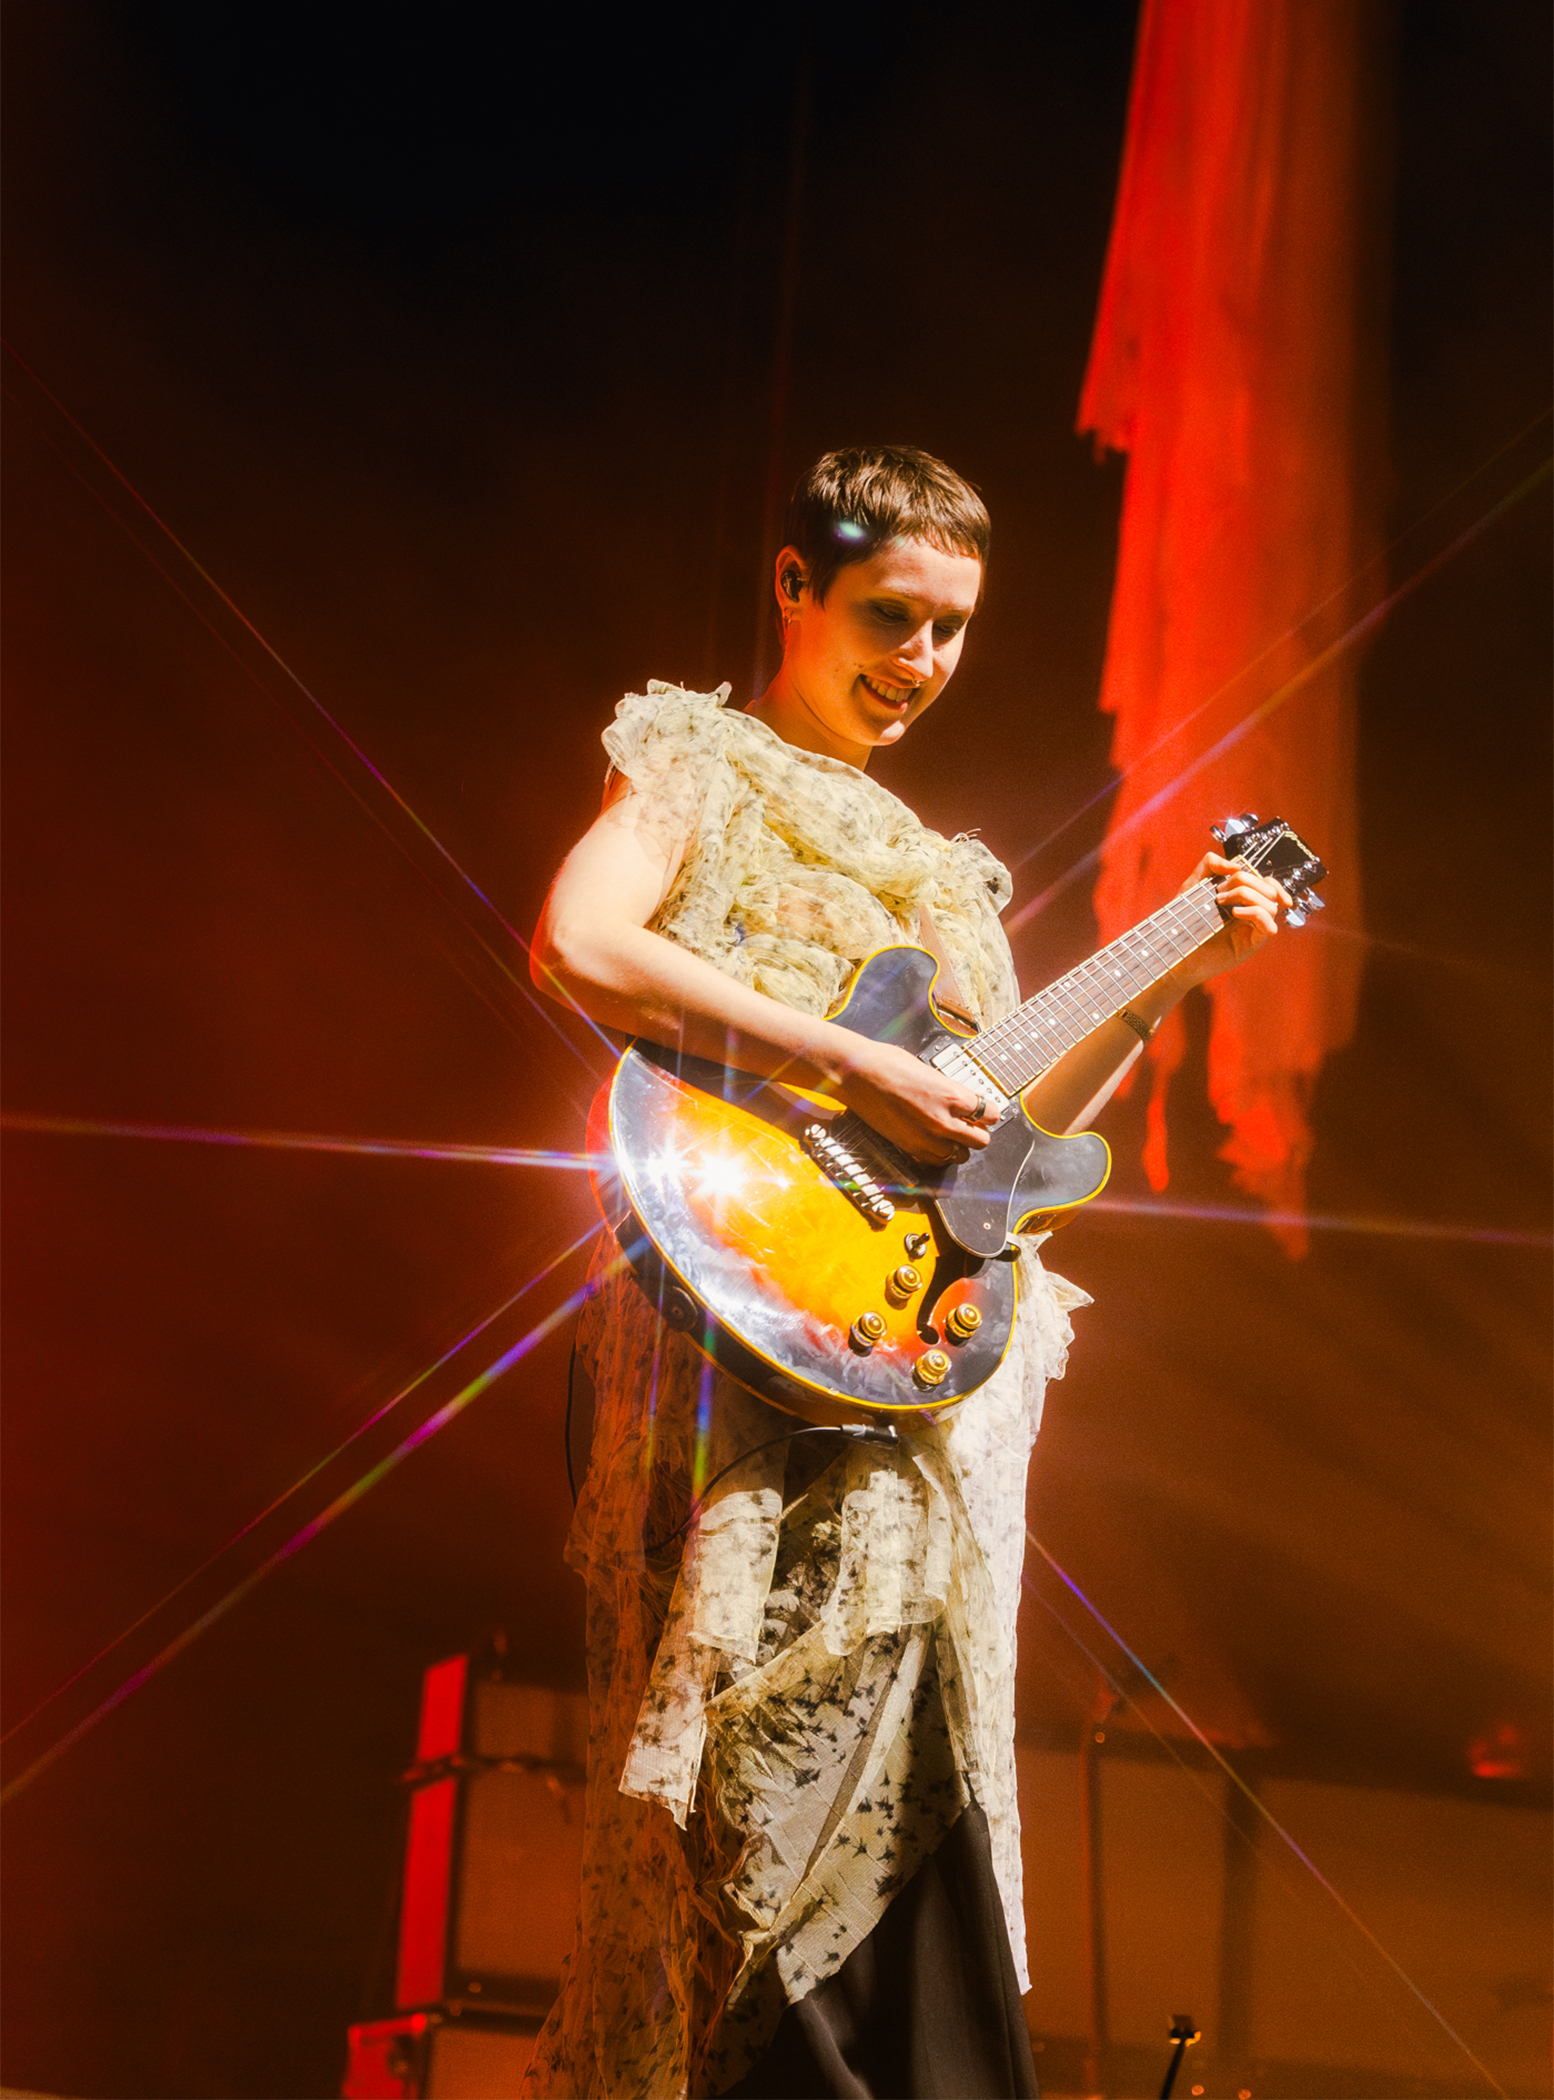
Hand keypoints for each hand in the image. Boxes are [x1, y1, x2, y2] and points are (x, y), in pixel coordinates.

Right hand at [832, 1035, 996, 1165]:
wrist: (856, 1075)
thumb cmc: (887, 1064)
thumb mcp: (928, 1070)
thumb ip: (948, 1089)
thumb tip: (961, 1099)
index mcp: (952, 1095)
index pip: (990, 1114)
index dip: (987, 1112)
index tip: (983, 1110)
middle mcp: (944, 1121)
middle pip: (981, 1141)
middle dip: (978, 1133)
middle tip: (970, 1125)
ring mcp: (926, 1138)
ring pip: (960, 1155)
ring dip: (958, 1146)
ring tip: (948, 1134)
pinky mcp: (909, 1148)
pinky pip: (936, 1160)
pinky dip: (938, 1154)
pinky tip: (932, 1141)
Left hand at [1175, 852, 1291, 986]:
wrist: (1173, 947)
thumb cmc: (1183, 920)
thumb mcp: (1194, 884)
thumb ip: (1211, 865)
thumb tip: (1236, 866)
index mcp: (1244, 902)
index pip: (1270, 885)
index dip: (1261, 876)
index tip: (1235, 875)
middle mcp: (1252, 916)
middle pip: (1270, 890)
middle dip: (1246, 882)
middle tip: (1219, 892)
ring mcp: (1253, 931)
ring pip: (1272, 906)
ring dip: (1247, 896)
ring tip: (1221, 902)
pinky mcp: (1251, 946)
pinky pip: (1269, 927)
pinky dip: (1255, 913)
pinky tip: (1235, 913)